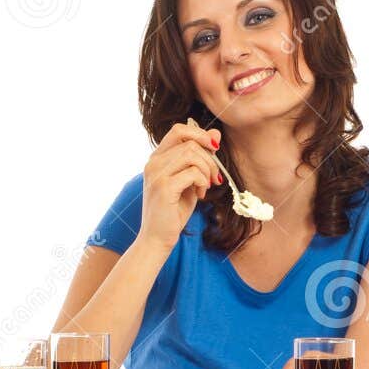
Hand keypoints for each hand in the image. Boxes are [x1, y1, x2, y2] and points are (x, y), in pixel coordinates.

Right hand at [140, 117, 222, 251]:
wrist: (157, 238)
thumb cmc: (173, 211)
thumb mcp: (190, 180)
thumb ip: (200, 158)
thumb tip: (215, 134)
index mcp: (157, 158)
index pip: (179, 130)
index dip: (200, 134)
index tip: (214, 149)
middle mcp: (153, 162)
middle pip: (189, 142)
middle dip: (209, 159)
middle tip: (213, 178)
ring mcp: (156, 174)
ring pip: (192, 154)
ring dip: (207, 170)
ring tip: (206, 186)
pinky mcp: (163, 187)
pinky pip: (192, 172)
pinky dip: (202, 182)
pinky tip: (200, 194)